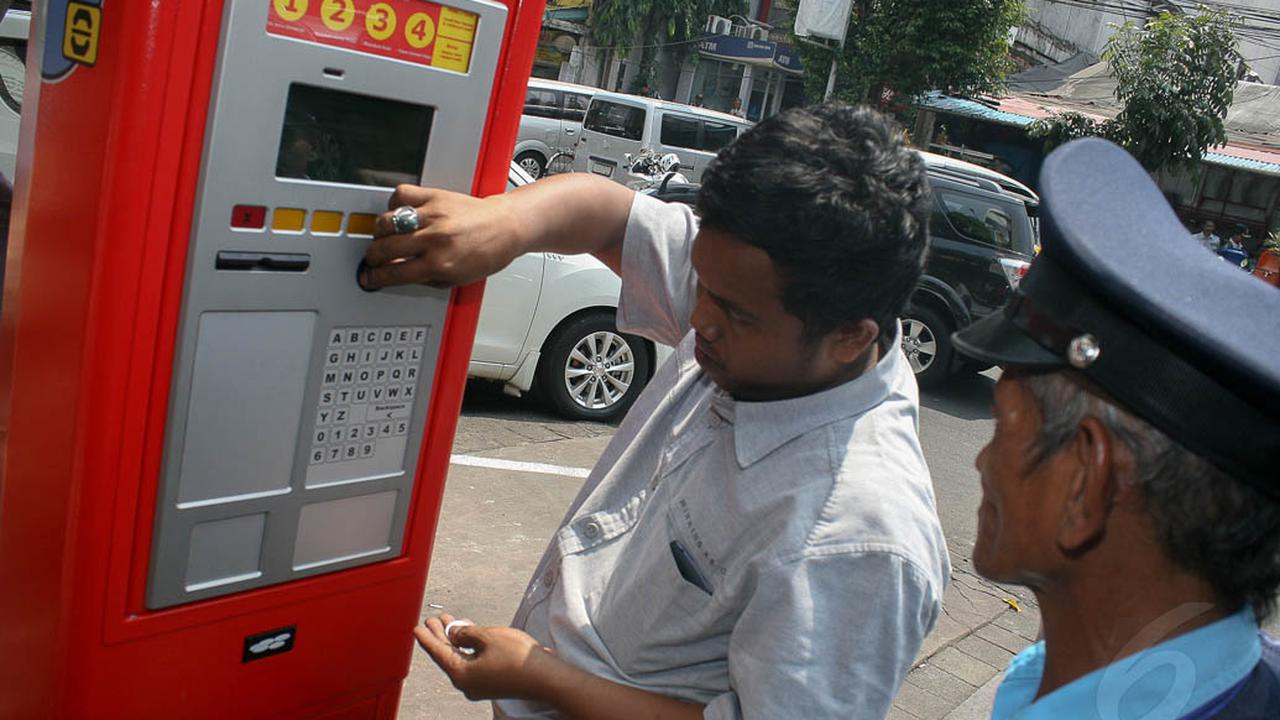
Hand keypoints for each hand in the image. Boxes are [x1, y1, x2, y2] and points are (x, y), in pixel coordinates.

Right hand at [360, 185, 523, 289]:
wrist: (507, 227)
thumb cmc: (488, 253)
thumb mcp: (457, 279)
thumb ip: (426, 278)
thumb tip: (399, 275)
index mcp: (440, 264)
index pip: (394, 273)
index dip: (375, 277)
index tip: (369, 277)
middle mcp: (435, 239)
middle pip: (385, 248)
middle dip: (372, 257)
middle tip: (373, 258)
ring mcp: (434, 216)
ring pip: (387, 222)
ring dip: (378, 232)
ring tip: (382, 237)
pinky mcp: (435, 197)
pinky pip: (402, 195)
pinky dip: (394, 204)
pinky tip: (398, 212)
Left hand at [414, 613, 559, 702]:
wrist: (545, 677)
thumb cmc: (519, 660)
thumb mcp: (488, 637)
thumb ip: (466, 633)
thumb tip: (455, 634)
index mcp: (461, 674)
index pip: (438, 652)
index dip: (427, 637)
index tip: (417, 628)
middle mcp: (468, 683)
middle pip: (448, 655)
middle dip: (441, 635)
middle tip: (433, 620)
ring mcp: (480, 684)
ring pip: (461, 658)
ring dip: (456, 639)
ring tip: (451, 623)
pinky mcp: (492, 681)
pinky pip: (473, 662)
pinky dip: (469, 647)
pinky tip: (470, 636)